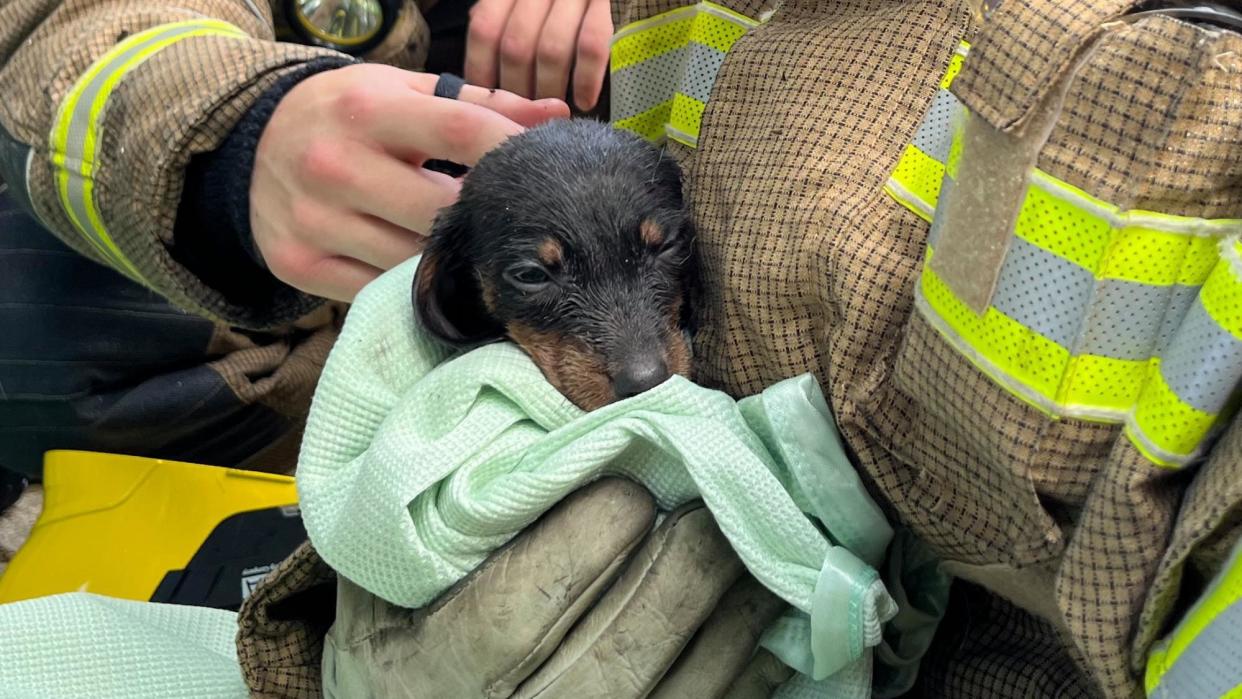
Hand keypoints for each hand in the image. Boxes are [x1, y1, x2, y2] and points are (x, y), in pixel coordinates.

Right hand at [250, 64, 569, 301]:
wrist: (249, 147)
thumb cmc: (347, 115)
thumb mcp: (402, 91)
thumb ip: (478, 104)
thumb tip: (554, 117)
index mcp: (368, 108)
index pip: (461, 130)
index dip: (512, 152)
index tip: (545, 175)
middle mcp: (335, 164)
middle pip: (441, 211)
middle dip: (482, 221)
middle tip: (510, 227)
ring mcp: (313, 221)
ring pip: (413, 259)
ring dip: (449, 260)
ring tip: (469, 251)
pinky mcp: (299, 266)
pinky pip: (378, 291)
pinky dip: (409, 286)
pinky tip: (428, 273)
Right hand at [322, 478, 793, 697]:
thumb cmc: (399, 639)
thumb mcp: (378, 583)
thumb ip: (416, 516)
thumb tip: (493, 415)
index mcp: (429, 673)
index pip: (512, 614)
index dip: (578, 549)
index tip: (629, 490)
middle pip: (612, 663)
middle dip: (678, 578)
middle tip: (718, 505)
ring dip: (730, 622)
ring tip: (761, 549)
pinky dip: (747, 675)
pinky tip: (770, 621)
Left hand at [465, 0, 612, 111]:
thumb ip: (500, 17)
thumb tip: (480, 65)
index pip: (485, 29)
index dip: (482, 69)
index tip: (489, 100)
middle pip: (517, 47)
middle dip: (518, 90)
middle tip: (524, 113)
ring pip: (551, 51)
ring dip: (549, 89)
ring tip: (551, 111)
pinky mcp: (608, 2)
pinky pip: (592, 46)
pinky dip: (586, 79)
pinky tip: (584, 101)